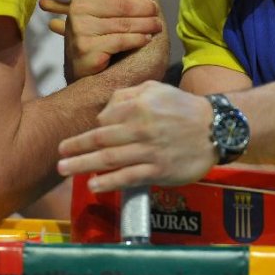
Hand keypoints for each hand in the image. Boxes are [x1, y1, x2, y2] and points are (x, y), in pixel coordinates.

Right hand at [41, 0, 162, 81]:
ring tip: (157, 26)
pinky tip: (145, 40)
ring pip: (123, 23)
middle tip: (157, 13)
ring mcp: (80, 30)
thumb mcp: (103, 0)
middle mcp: (77, 9)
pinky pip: (119, 40)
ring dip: (145, 25)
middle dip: (144, 9)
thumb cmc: (101, 30)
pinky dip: (136, 39)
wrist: (90, 69)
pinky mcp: (86, 49)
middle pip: (122, 4)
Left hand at [57, 81, 216, 191]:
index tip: (83, 138)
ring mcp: (150, 151)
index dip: (92, 128)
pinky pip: (129, 177)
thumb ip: (128, 94)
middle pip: (101, 139)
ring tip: (65, 169)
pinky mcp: (159, 170)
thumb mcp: (156, 89)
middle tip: (58, 153)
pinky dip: (109, 182)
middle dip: (76, 147)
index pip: (105, 119)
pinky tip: (93, 185)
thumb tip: (104, 110)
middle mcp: (142, 128)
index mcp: (140, 106)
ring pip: (110, 159)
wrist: (216, 128)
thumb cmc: (183, 108)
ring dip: (84, 165)